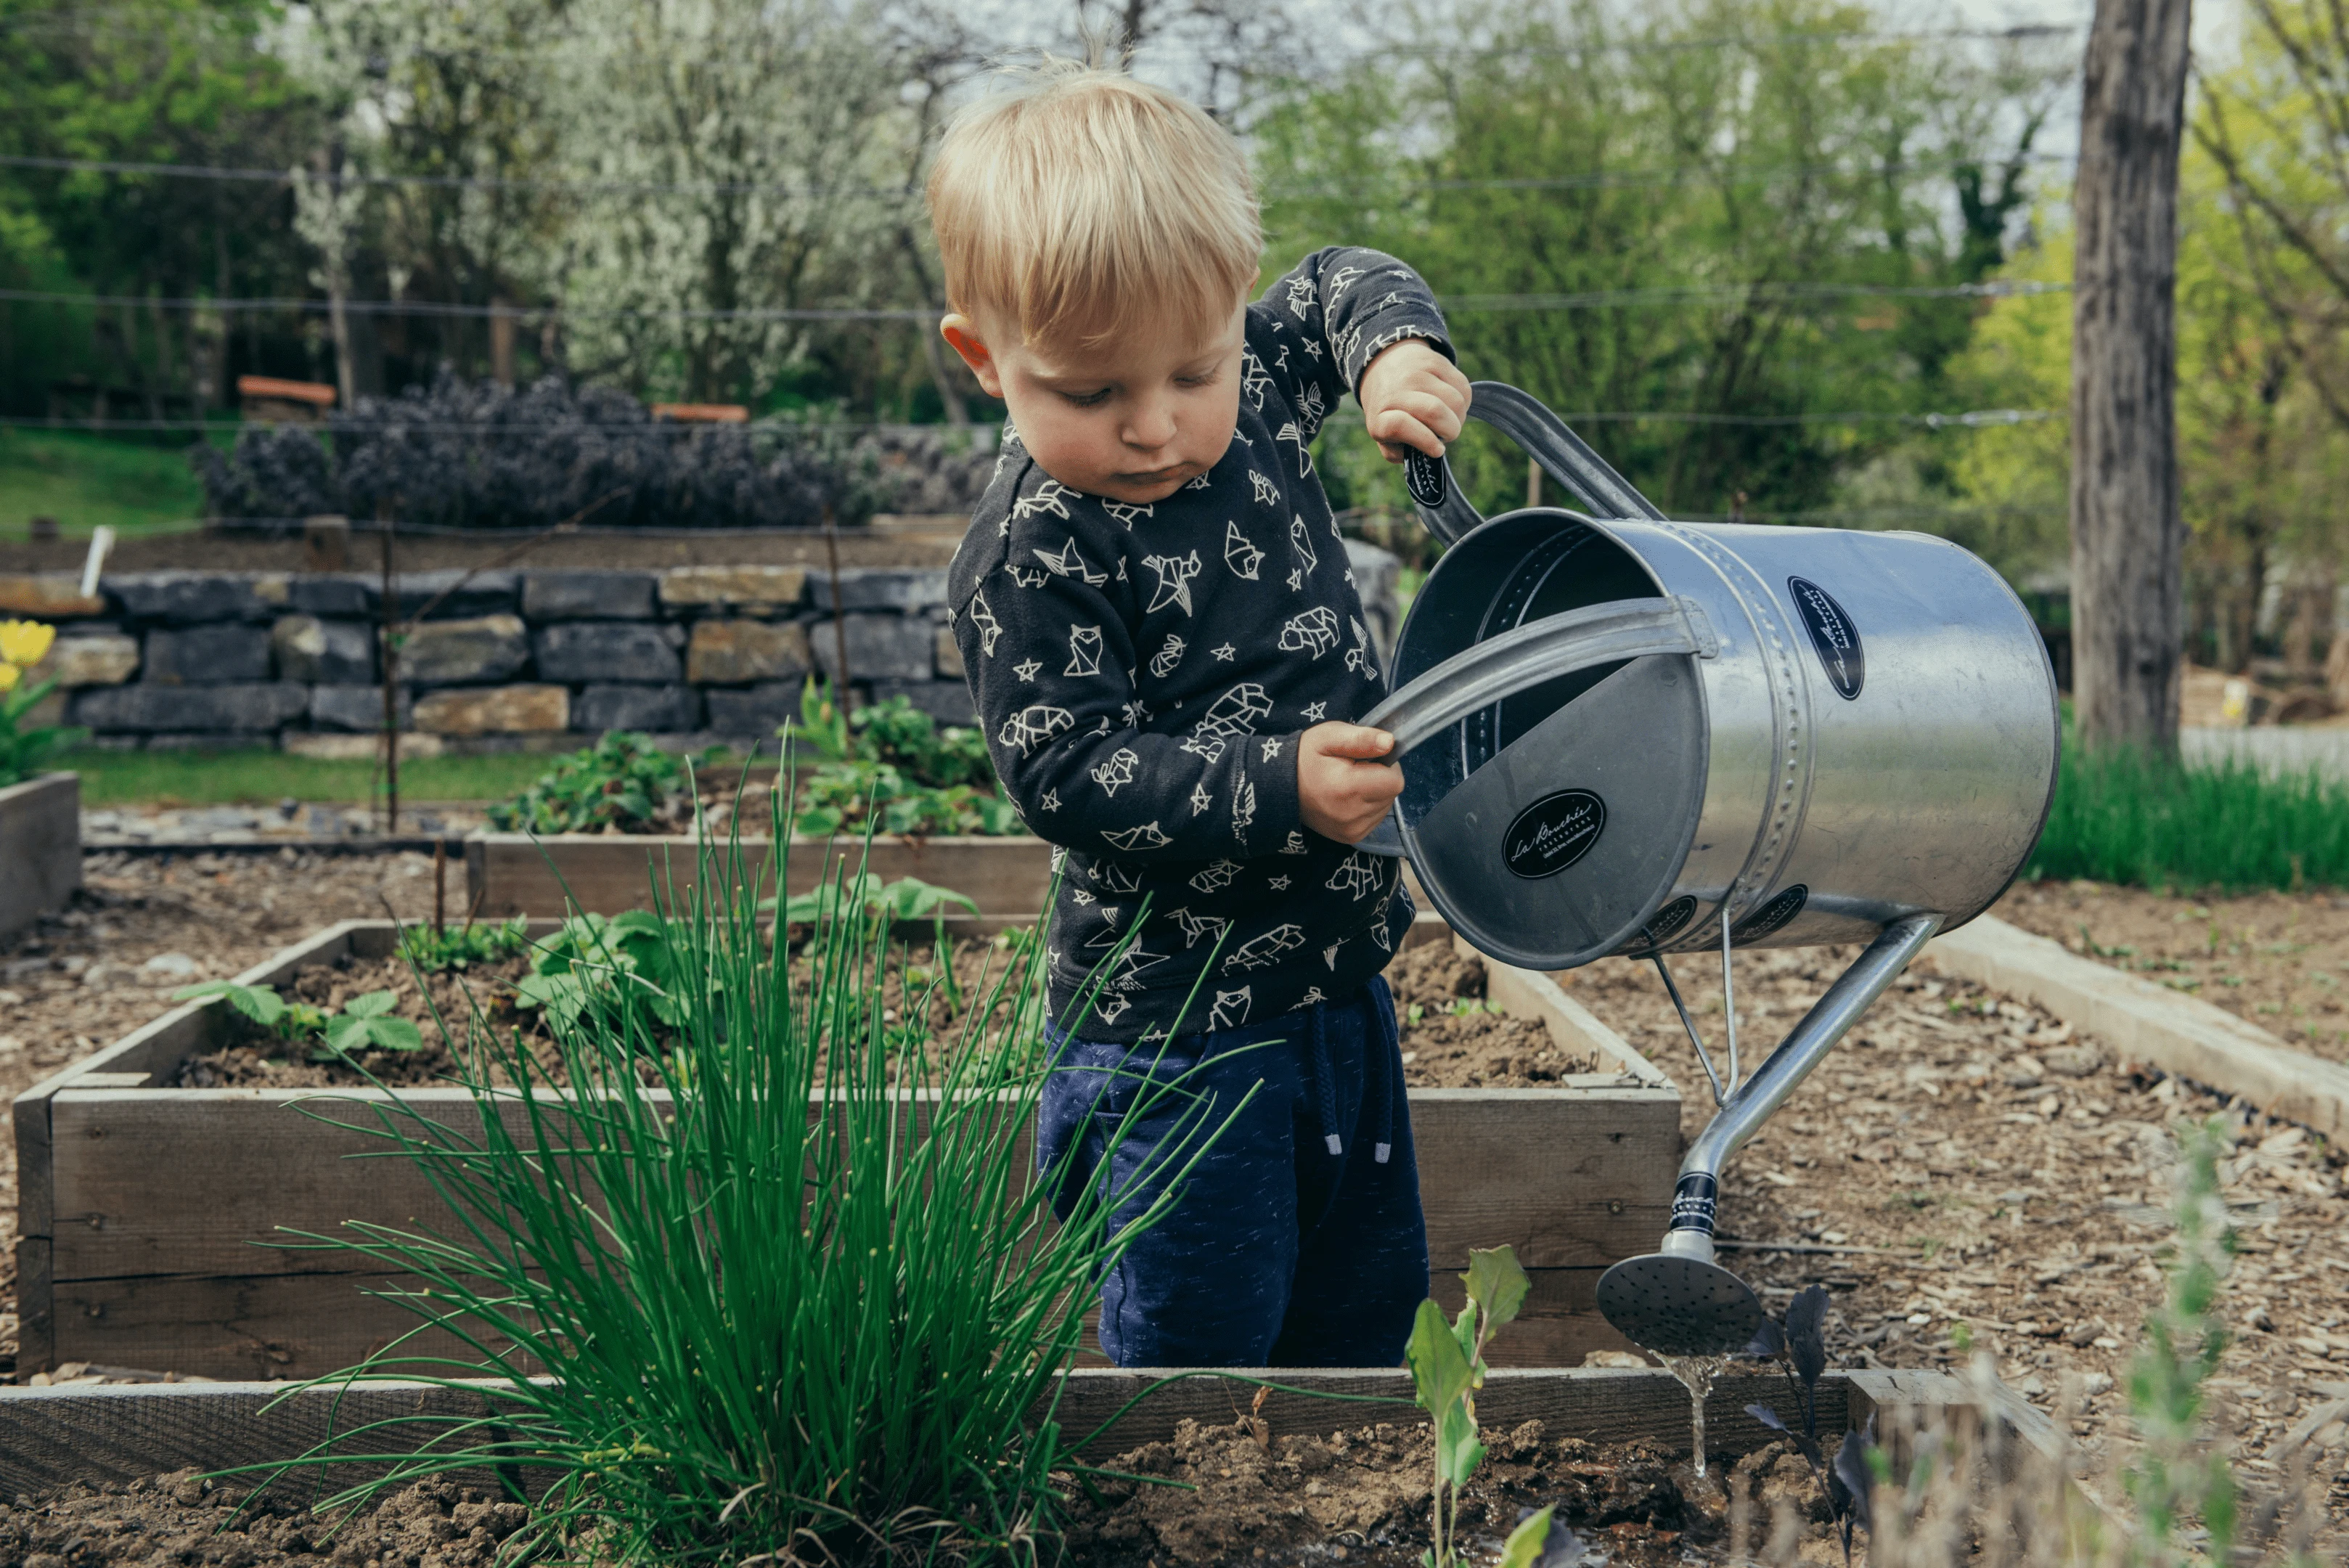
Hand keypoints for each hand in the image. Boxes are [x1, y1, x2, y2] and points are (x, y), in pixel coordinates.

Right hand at [1297, 722, 1403, 843]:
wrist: (1279, 787)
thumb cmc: (1304, 757)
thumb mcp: (1328, 737)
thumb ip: (1362, 738)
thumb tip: (1390, 743)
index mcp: (1349, 788)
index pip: (1395, 781)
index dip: (1386, 765)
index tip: (1366, 759)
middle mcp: (1352, 815)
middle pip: (1391, 794)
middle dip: (1379, 779)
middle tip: (1354, 770)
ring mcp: (1352, 830)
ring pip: (1385, 806)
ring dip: (1375, 793)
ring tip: (1349, 784)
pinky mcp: (1351, 837)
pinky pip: (1375, 819)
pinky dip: (1368, 807)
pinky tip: (1348, 798)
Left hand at [1358, 339, 1470, 461]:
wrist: (1386, 367)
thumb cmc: (1390, 413)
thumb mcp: (1385, 438)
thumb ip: (1400, 452)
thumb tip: (1427, 452)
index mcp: (1380, 416)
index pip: (1400, 425)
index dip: (1424, 440)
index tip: (1438, 450)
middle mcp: (1395, 390)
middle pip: (1435, 411)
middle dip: (1450, 431)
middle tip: (1446, 434)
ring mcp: (1416, 372)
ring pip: (1455, 400)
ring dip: (1459, 416)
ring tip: (1448, 419)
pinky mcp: (1435, 360)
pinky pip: (1463, 386)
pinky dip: (1464, 401)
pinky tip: (1450, 403)